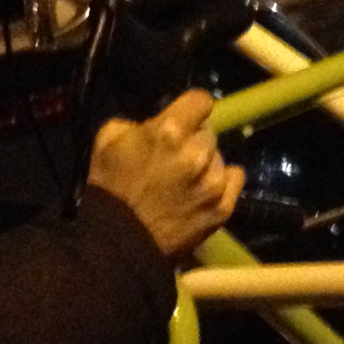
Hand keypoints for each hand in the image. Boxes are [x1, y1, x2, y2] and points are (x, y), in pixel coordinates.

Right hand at [88, 88, 243, 260]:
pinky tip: (203, 190)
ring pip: (219, 157)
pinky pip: (234, 179)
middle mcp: (197, 153)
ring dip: (205, 164)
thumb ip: (138, 122)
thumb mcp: (108, 139)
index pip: (201, 101)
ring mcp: (213, 183)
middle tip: (175, 157)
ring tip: (185, 181)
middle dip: (193, 140)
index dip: (191, 109)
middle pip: (209, 133)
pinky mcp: (222, 208)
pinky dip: (222, 182)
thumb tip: (158, 121)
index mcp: (169, 131)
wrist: (117, 242)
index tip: (183, 118)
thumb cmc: (108, 187)